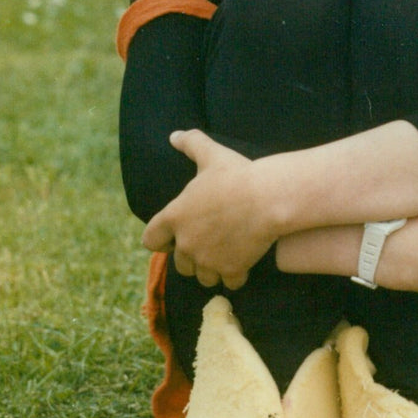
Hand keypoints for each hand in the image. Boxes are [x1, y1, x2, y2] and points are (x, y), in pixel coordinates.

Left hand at [141, 130, 276, 289]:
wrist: (267, 198)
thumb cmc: (237, 175)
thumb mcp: (212, 154)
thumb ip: (191, 143)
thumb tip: (175, 135)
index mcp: (175, 217)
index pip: (150, 240)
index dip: (161, 240)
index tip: (172, 236)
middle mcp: (186, 243)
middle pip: (179, 264)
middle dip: (191, 257)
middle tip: (206, 245)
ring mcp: (208, 260)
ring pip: (203, 276)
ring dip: (211, 269)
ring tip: (224, 257)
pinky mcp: (232, 270)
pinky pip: (229, 282)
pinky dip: (235, 276)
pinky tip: (243, 265)